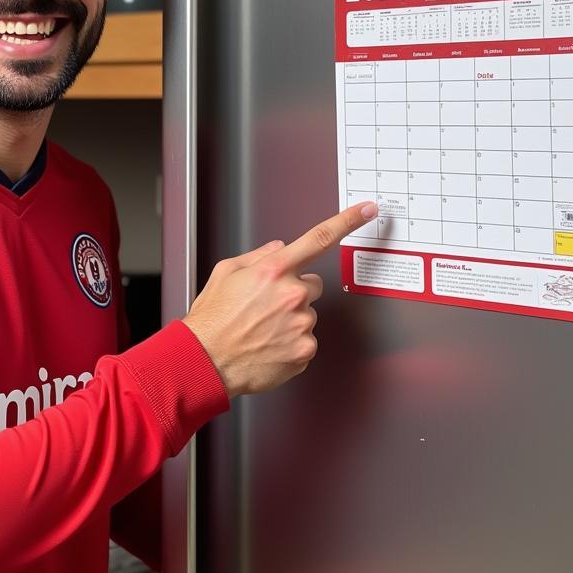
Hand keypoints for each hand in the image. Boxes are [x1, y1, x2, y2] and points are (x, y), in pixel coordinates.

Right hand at [183, 202, 378, 397]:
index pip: (319, 238)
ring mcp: (302, 324)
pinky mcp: (305, 350)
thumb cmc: (212, 320)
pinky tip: (269, 344)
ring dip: (291, 319)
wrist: (205, 362)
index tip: (367, 210)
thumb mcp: (225, 273)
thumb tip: (279, 250)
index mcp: (274, 271)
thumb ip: (257, 256)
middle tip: (267, 306)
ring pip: (308, 314)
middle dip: (295, 291)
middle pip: (313, 285)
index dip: (347, 221)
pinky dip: (291, 343)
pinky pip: (306, 340)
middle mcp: (292, 295)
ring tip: (262, 328)